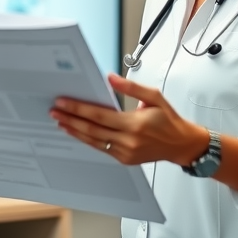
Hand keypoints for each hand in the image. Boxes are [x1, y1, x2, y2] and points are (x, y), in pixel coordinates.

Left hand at [50, 73, 207, 165]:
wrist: (181, 145)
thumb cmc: (169, 120)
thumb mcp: (154, 97)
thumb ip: (131, 87)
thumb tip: (110, 78)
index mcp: (135, 124)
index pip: (99, 115)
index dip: (78, 109)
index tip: (63, 102)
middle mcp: (128, 141)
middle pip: (92, 129)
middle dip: (71, 119)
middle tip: (55, 111)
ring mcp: (125, 152)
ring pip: (93, 141)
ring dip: (75, 131)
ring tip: (60, 122)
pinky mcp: (124, 159)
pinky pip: (101, 148)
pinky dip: (87, 139)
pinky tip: (77, 132)